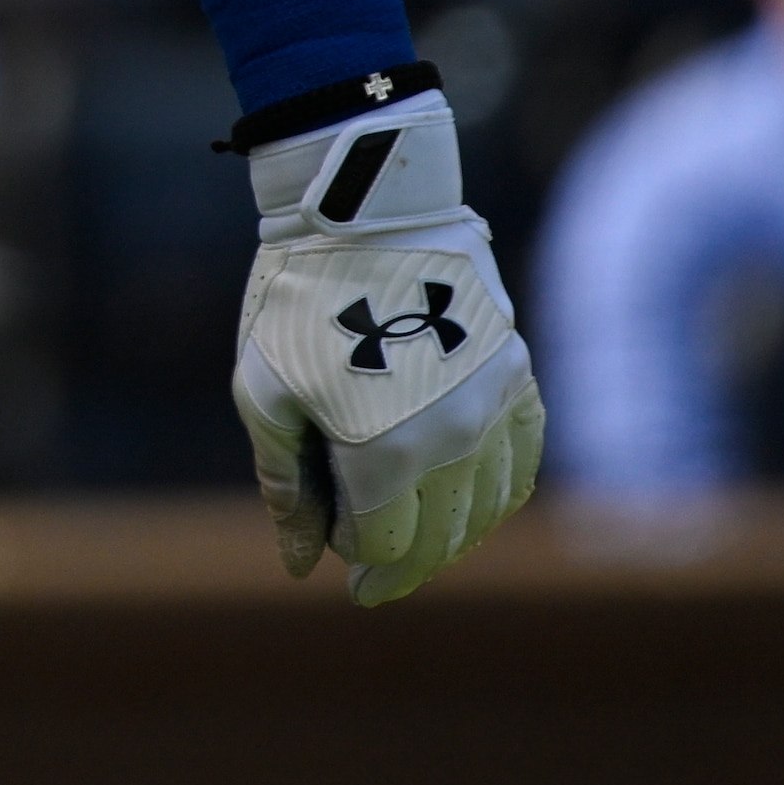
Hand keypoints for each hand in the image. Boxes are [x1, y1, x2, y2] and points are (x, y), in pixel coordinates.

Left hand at [229, 91, 541, 606]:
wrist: (363, 206)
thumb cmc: (297, 298)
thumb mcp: (261, 390)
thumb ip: (283, 485)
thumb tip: (300, 565)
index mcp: (384, 453)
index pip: (381, 547)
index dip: (350, 554)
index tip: (328, 541)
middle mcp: (453, 441)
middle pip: (437, 541)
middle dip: (400, 563)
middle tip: (371, 578)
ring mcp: (494, 408)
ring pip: (484, 510)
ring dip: (451, 537)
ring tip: (419, 540)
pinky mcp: (518, 374)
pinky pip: (522, 461)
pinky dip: (499, 494)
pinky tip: (475, 503)